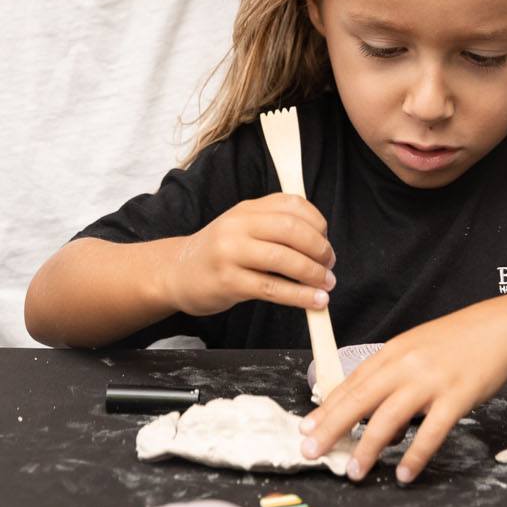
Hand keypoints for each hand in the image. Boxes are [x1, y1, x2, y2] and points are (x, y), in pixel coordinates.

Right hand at [167, 193, 334, 317]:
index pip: (291, 204)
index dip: (317, 222)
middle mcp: (238, 225)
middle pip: (291, 229)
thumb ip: (273, 226)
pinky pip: (272, 288)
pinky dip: (299, 296)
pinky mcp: (228, 282)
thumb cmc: (218, 253)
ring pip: (283, 258)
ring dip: (313, 273)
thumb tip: (319, 241)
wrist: (176, 273)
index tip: (326, 240)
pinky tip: (314, 302)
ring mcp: (231, 253)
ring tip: (327, 285)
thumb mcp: (242, 228)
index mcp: (247, 209)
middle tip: (330, 264)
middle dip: (319, 248)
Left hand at [300, 300, 506, 484]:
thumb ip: (393, 381)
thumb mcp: (416, 351)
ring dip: (369, 447)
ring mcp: (431, 380)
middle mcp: (406, 365)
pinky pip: (432, 431)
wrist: (500, 326)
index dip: (327, 407)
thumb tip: (375, 426)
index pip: (352, 383)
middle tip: (311, 451)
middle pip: (360, 399)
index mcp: (393, 352)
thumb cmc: (457, 342)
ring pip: (390, 417)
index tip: (306, 428)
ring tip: (354, 471)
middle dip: (332, 427)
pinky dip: (416, 454)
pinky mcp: (457, 396)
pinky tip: (404, 473)